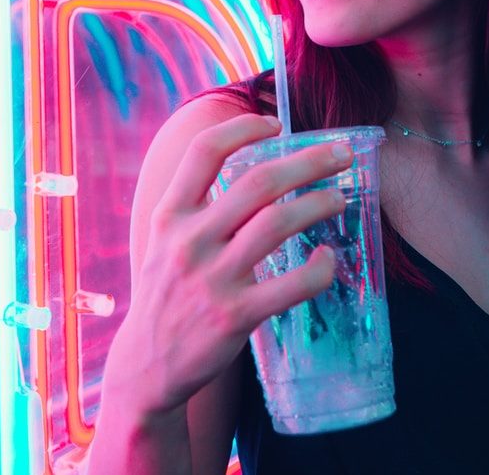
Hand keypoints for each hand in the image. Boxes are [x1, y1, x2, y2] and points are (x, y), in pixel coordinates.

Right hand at [108, 112, 351, 416]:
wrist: (147, 364)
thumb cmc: (167, 290)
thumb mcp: (164, 239)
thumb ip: (195, 204)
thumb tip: (248, 163)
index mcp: (169, 214)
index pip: (204, 152)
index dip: (243, 128)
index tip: (276, 123)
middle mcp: (188, 240)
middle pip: (258, 182)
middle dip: (308, 161)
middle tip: (341, 154)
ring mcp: (212, 279)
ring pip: (277, 223)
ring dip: (318, 204)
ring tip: (339, 198)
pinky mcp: (235, 316)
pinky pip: (291, 285)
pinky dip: (319, 268)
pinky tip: (329, 258)